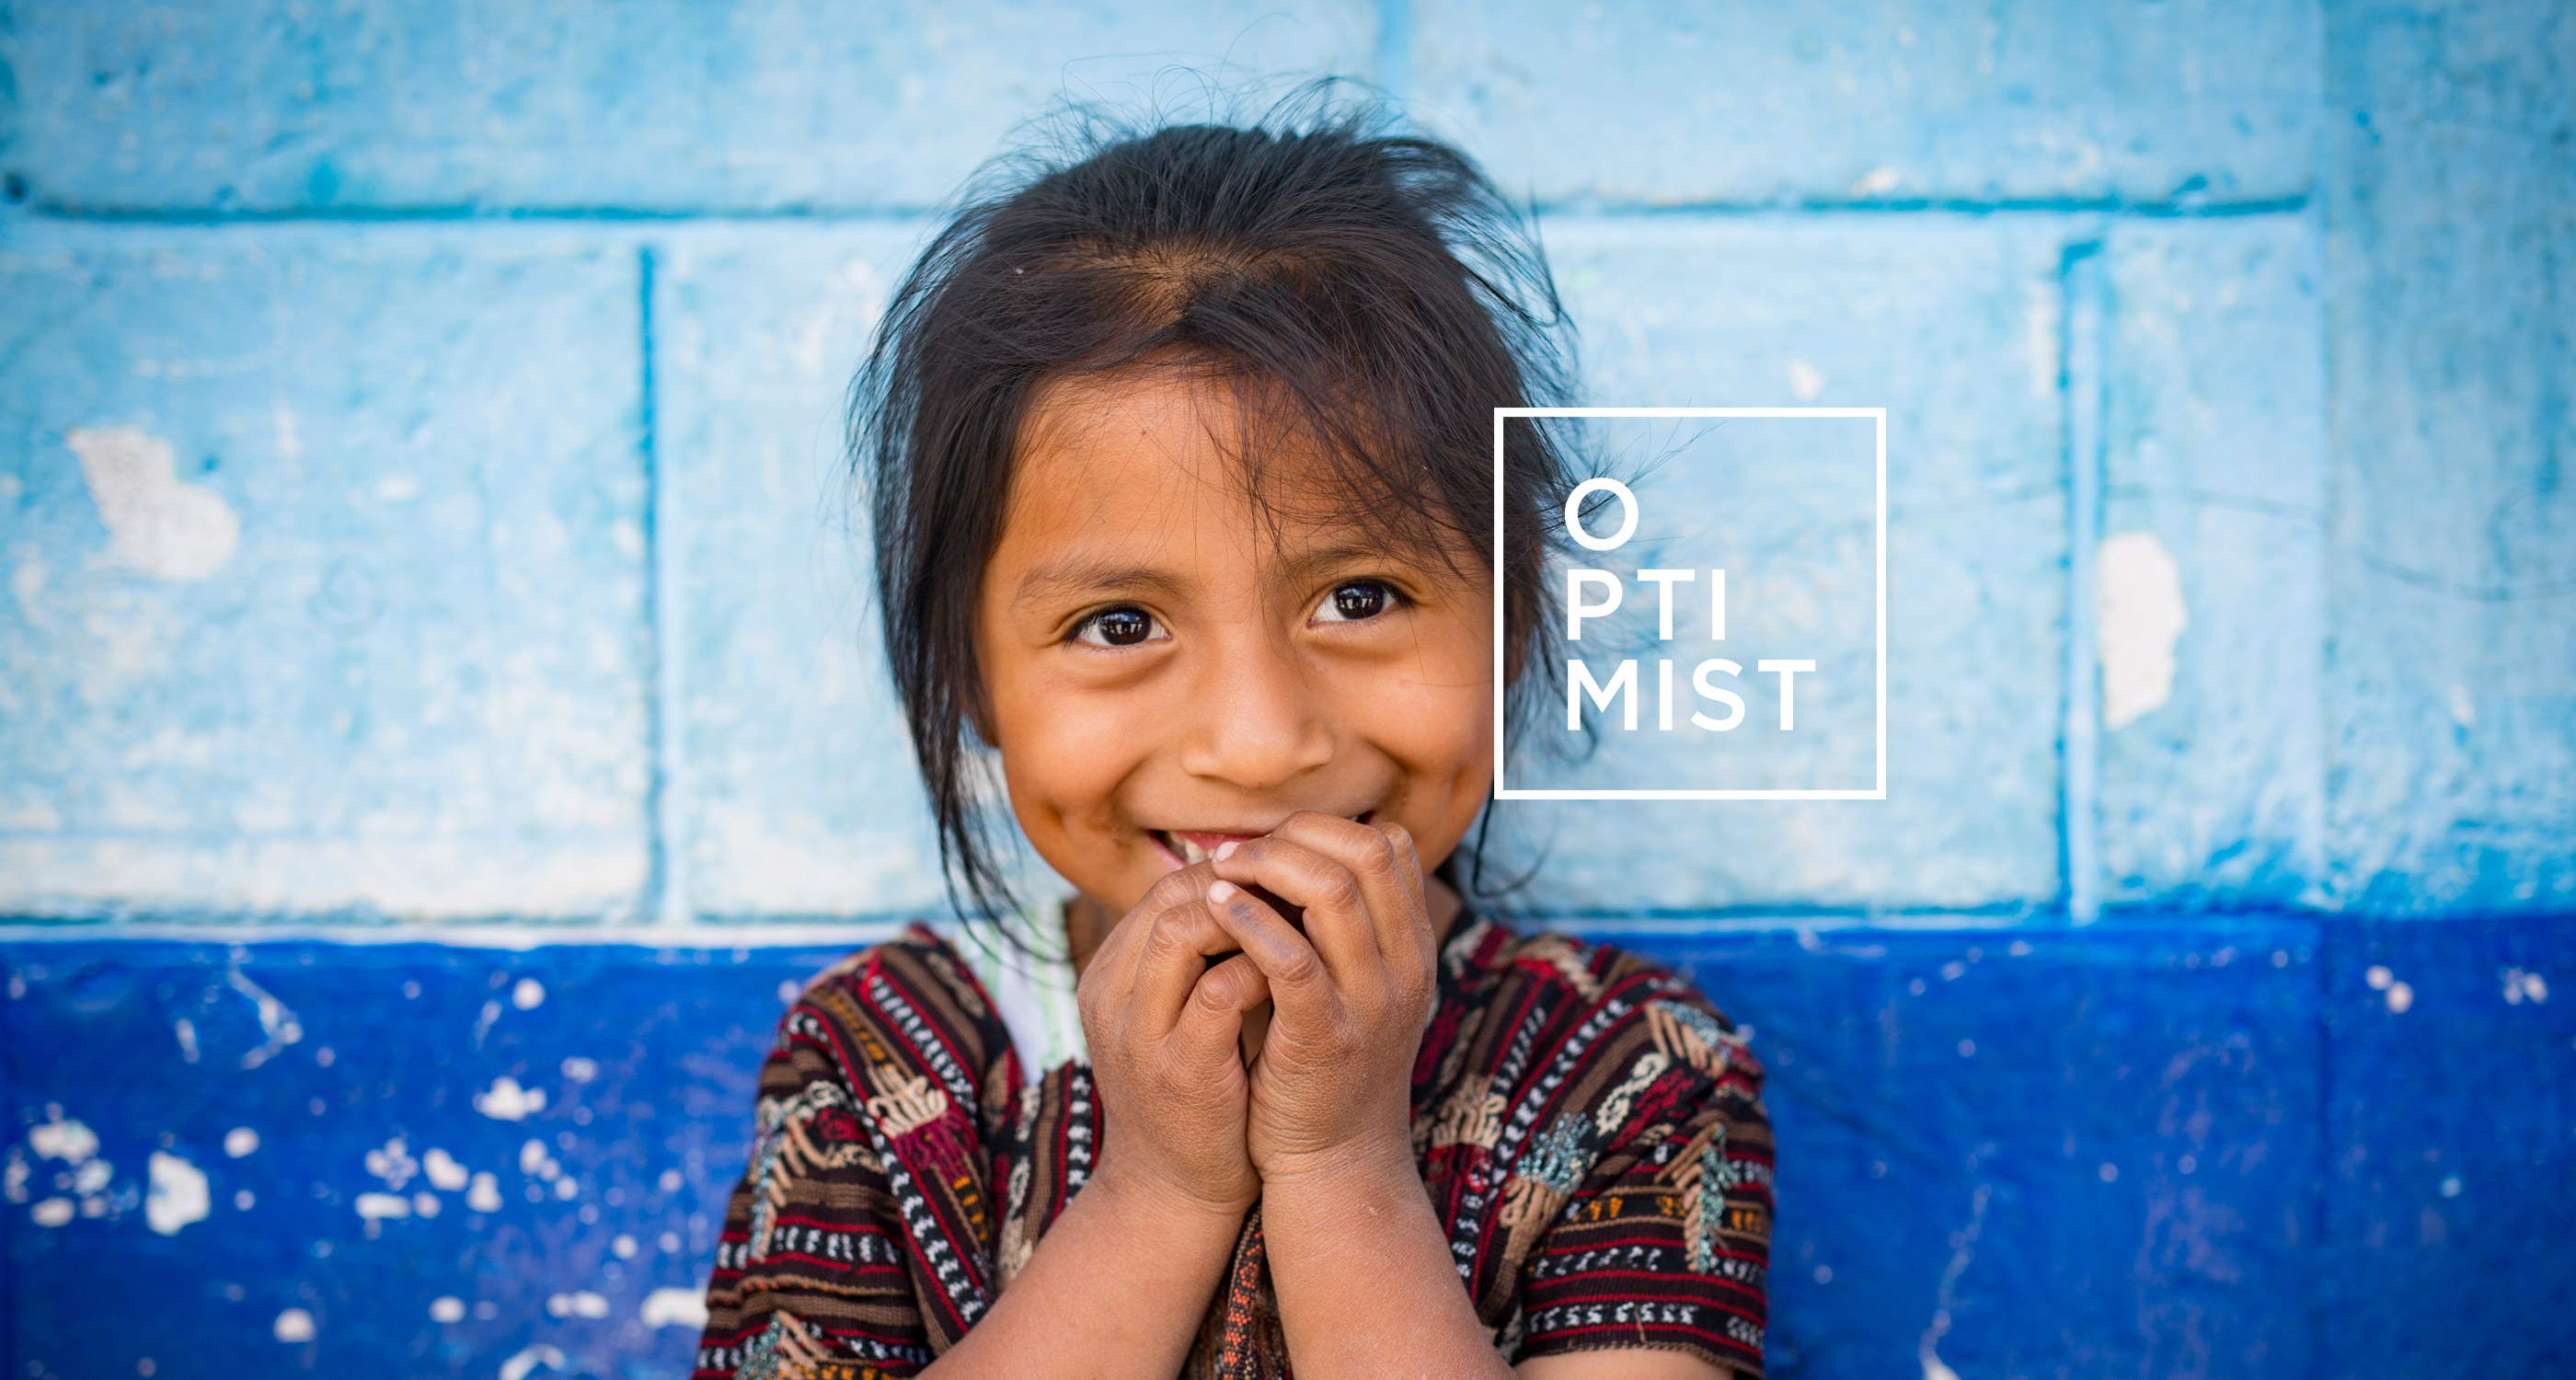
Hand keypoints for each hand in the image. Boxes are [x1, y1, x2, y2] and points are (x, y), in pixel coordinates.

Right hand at [1076, 865, 1272, 1217]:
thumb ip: (1196, 961)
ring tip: (1299, 927)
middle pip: (1168, 896)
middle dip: (1243, 885)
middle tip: (1299, 895)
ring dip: (1250, 919)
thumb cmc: (1191, 1092)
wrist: (1174, 1192)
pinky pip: (1220, 991)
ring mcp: (1139, 1034)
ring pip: (1181, 930)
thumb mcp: (1175, 1016)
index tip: (1285, 881)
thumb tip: (1256, 890)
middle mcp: (1111, 998)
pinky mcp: (1180, 1071)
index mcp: (1108, 979)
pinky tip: (1301, 975)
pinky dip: (1263, 970)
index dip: (1231, 874)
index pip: (1164, 888)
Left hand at [1200, 813, 1437, 1185]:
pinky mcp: (1325, 1035)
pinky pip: (1290, 957)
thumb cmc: (1328, 1067)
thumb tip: (1293, 855)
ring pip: (1332, 893)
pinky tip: (1214, 910)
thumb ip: (1343, 931)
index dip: (1327, 828)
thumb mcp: (1359, 990)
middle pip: (1367, 854)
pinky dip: (1248, 921)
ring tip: (1220, 871)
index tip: (1274, 841)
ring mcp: (1371, 1001)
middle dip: (1297, 836)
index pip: (1390, 847)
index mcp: (1414, 949)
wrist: (1337, 1163)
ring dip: (1266, 867)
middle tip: (1241, 850)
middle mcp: (1406, 967)